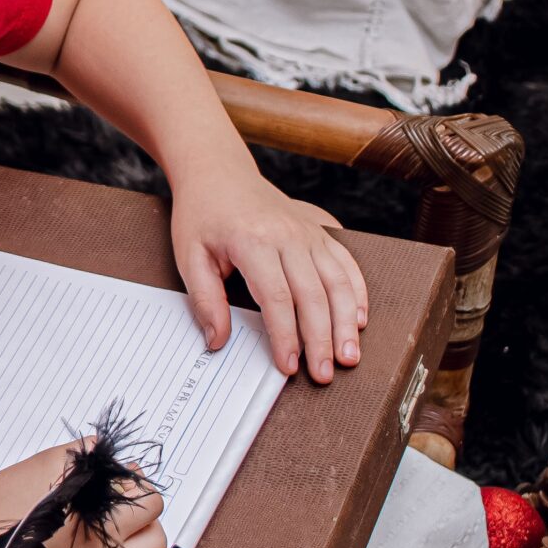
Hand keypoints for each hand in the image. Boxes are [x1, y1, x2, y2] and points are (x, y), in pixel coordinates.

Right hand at [0, 444, 166, 547]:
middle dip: (140, 513)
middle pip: (156, 537)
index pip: (148, 504)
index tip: (115, 475)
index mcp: (93, 534)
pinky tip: (83, 540)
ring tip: (100, 520)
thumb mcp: (46, 466)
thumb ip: (90, 458)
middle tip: (113, 497)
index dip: (132, 483)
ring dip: (132, 537)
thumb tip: (121, 462)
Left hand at [169, 158, 366, 383]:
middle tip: (324, 375)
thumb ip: (204, 300)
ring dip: (346, 323)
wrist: (219, 172)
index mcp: (253, 241)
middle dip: (321, 340)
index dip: (285, 336)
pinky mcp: (320, 231)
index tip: (287, 367)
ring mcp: (309, 232)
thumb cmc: (202, 215)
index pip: (277, 298)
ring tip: (349, 357)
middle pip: (313, 295)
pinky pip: (346, 263)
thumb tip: (218, 341)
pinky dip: (357, 292)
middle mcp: (288, 235)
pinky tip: (358, 320)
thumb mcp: (189, 256)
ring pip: (338, 282)